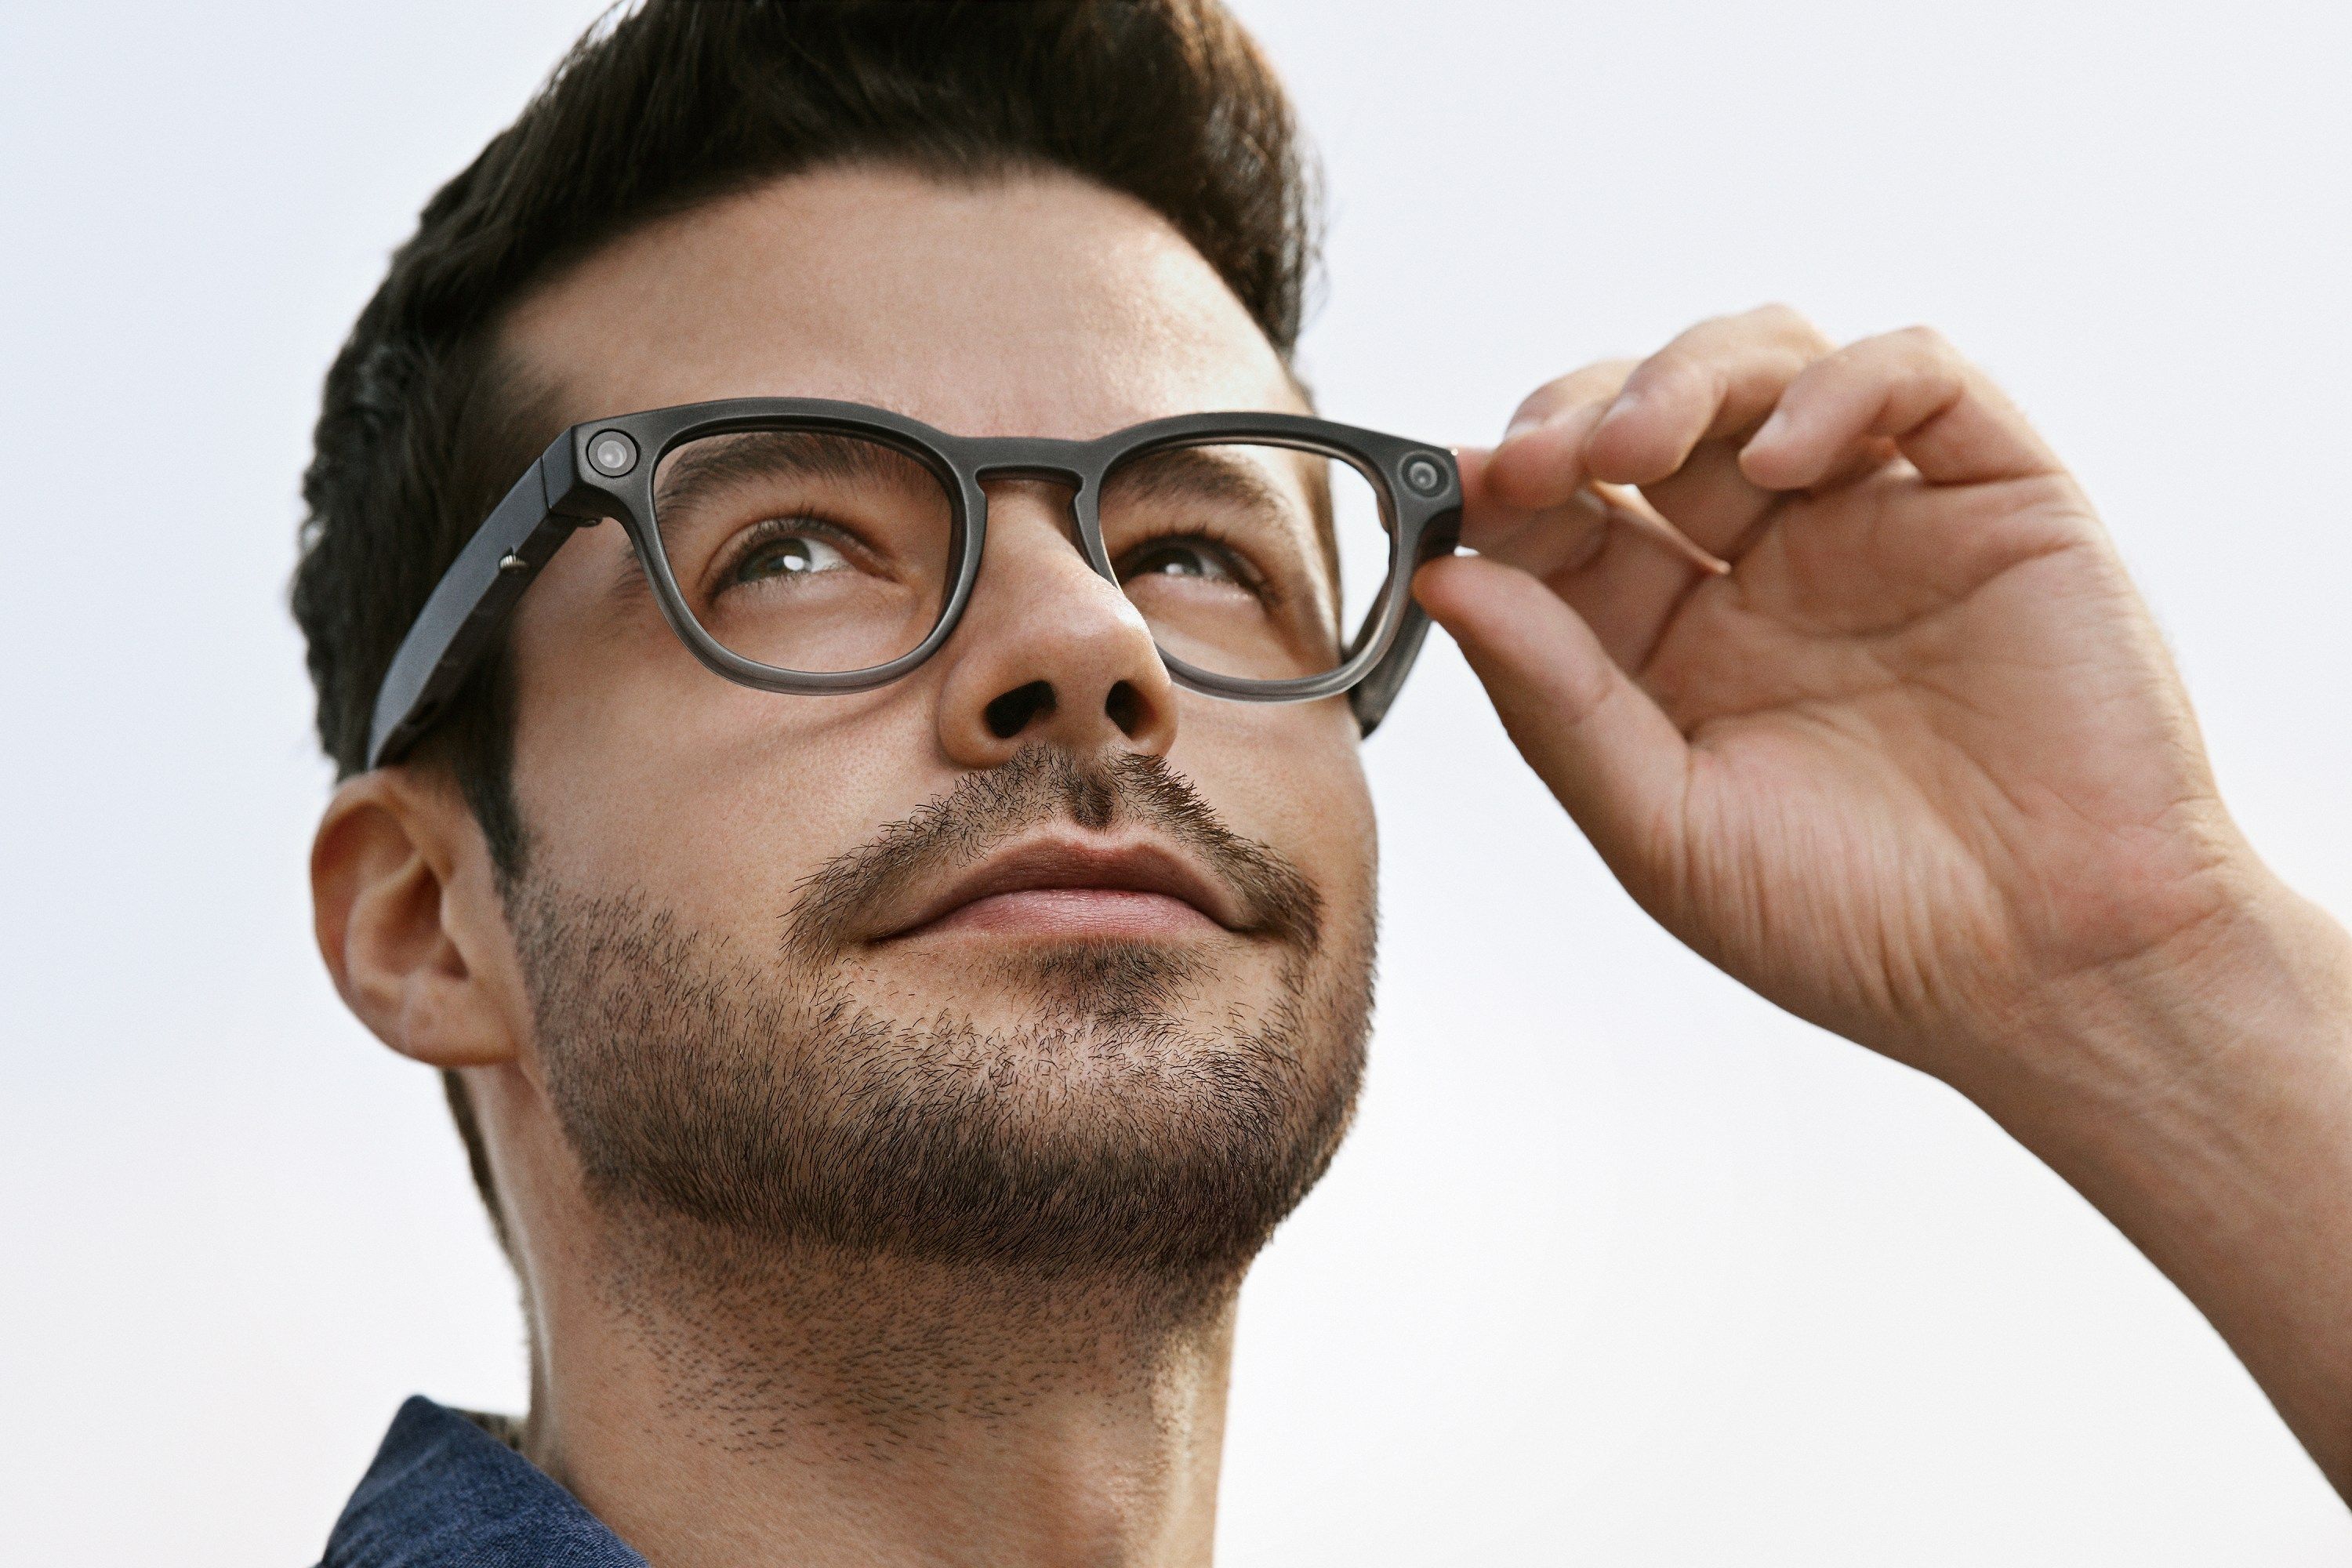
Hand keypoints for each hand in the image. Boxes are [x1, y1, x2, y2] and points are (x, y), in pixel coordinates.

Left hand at [1415, 305, 2265, 1082]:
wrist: (2056, 977)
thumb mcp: (1662, 825)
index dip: (1504, 489)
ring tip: (1630, 448)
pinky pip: (1916, 377)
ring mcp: (1879, 521)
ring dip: (1681, 378)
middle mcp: (1767, 568)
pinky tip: (1783, 459)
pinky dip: (1838, 385)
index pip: (1566, 521)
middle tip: (1532, 461)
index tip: (1452, 493)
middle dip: (1574, 413)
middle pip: (1648, 417)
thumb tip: (1439, 578)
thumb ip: (1552, 697)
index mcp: (1674, 646)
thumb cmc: (1856, 928)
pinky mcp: (1995, 496)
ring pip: (1765, 366)